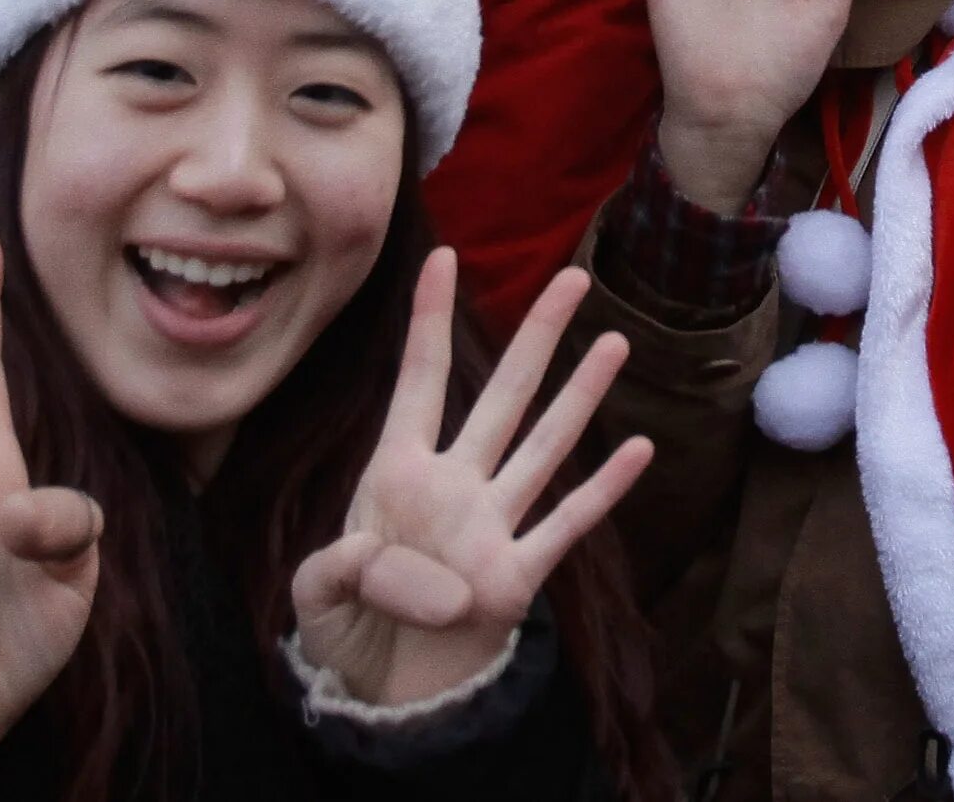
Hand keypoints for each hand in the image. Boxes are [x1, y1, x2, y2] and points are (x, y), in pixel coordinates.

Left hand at [292, 254, 650, 705]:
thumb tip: (376, 556)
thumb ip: (334, 568)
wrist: (387, 697)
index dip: (429, 319)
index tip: (442, 257)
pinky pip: (564, 525)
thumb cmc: (348, 635)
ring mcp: (491, 527)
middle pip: (503, 394)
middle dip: (536, 336)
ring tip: (615, 344)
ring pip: (544, 447)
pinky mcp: (518, 576)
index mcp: (395, 475)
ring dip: (580, 397)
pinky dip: (602, 490)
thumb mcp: (314, 597)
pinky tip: (639, 450)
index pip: (419, 380)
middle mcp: (454, 486)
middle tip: (571, 279)